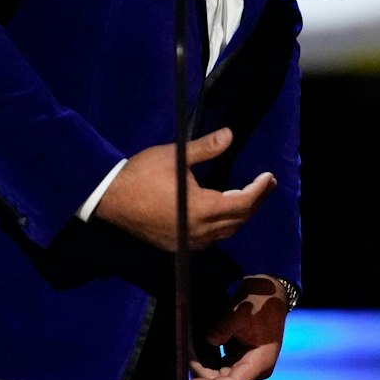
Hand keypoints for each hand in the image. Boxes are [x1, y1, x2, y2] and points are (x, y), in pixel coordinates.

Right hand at [92, 128, 274, 251]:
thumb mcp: (176, 156)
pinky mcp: (176, 244)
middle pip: (238, 220)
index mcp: (201, 208)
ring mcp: (187, 240)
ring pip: (225, 233)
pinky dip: (222, 227)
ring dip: (239, 216)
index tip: (269, 177)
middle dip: (255, 202)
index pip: (242, 203)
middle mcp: (198, 230)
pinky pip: (209, 239)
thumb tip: (230, 135)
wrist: (110, 197)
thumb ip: (206, 148)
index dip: (259, 190)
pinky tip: (221, 214)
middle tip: (265, 185)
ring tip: (247, 197)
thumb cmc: (142, 174)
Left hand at [190, 275, 287, 379]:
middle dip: (205, 376)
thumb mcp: (241, 313)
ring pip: (222, 377)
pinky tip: (195, 356)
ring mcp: (248, 364)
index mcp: (260, 362)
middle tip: (186, 362)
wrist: (269, 292)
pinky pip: (223, 367)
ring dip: (205, 371)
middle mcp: (256, 368)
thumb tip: (209, 340)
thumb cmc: (259, 302)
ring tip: (189, 359)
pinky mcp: (241, 358)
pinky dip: (209, 364)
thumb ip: (224, 328)